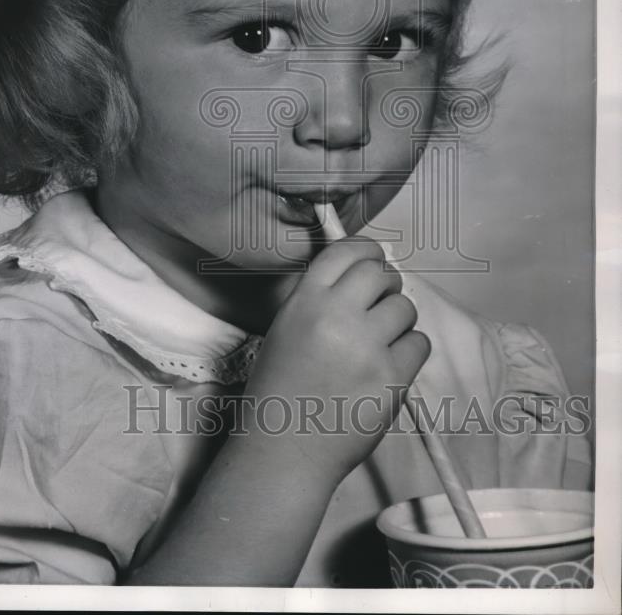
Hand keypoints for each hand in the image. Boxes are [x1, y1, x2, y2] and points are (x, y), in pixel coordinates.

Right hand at [243, 237, 429, 484]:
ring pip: (405, 307)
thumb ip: (320, 300)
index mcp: (306, 300)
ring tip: (381, 342)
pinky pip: (420, 343)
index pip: (347, 251)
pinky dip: (410, 350)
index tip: (374, 262)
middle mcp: (337, 314)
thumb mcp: (287, 328)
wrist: (285, 449)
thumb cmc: (280, 390)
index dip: (367, 251)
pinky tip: (391, 364)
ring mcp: (367, 346)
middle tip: (380, 306)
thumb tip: (361, 279)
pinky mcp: (392, 378)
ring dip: (398, 320)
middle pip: (381, 274)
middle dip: (386, 286)